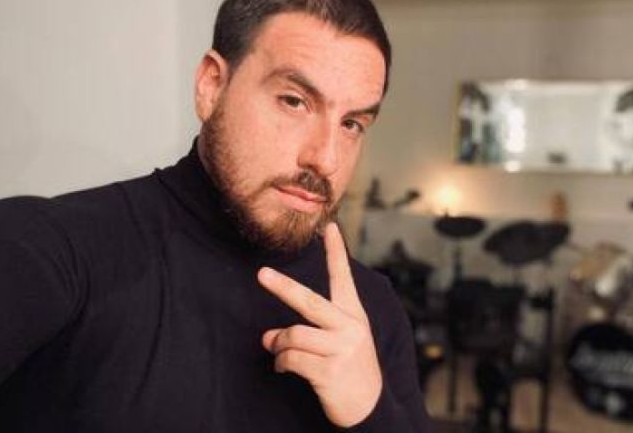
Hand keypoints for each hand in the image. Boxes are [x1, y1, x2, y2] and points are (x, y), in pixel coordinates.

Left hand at [257, 222, 381, 427]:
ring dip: (278, 345)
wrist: (370, 406)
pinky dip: (281, 363)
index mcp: (353, 314)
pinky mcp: (329, 371)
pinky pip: (291, 359)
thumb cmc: (350, 367)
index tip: (330, 227)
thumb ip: (308, 331)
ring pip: (292, 336)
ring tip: (277, 351)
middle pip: (309, 301)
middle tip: (262, 274)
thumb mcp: (340, 341)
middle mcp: (349, 327)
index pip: (343, 278)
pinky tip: (283, 368)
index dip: (336, 251)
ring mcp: (341, 349)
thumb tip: (268, 335)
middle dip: (283, 286)